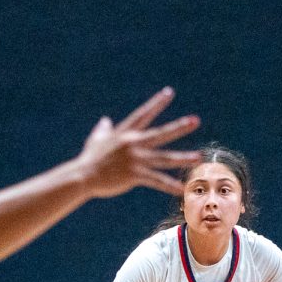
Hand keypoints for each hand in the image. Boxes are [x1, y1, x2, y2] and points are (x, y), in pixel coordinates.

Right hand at [76, 87, 201, 198]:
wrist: (82, 176)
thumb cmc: (89, 159)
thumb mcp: (96, 139)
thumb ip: (103, 129)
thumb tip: (105, 120)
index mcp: (125, 133)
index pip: (143, 115)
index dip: (156, 103)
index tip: (169, 93)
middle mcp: (133, 144)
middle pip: (160, 134)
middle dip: (178, 127)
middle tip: (195, 120)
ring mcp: (134, 159)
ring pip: (163, 158)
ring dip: (182, 158)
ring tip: (198, 157)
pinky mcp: (134, 175)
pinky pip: (156, 180)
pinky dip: (169, 185)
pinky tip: (181, 189)